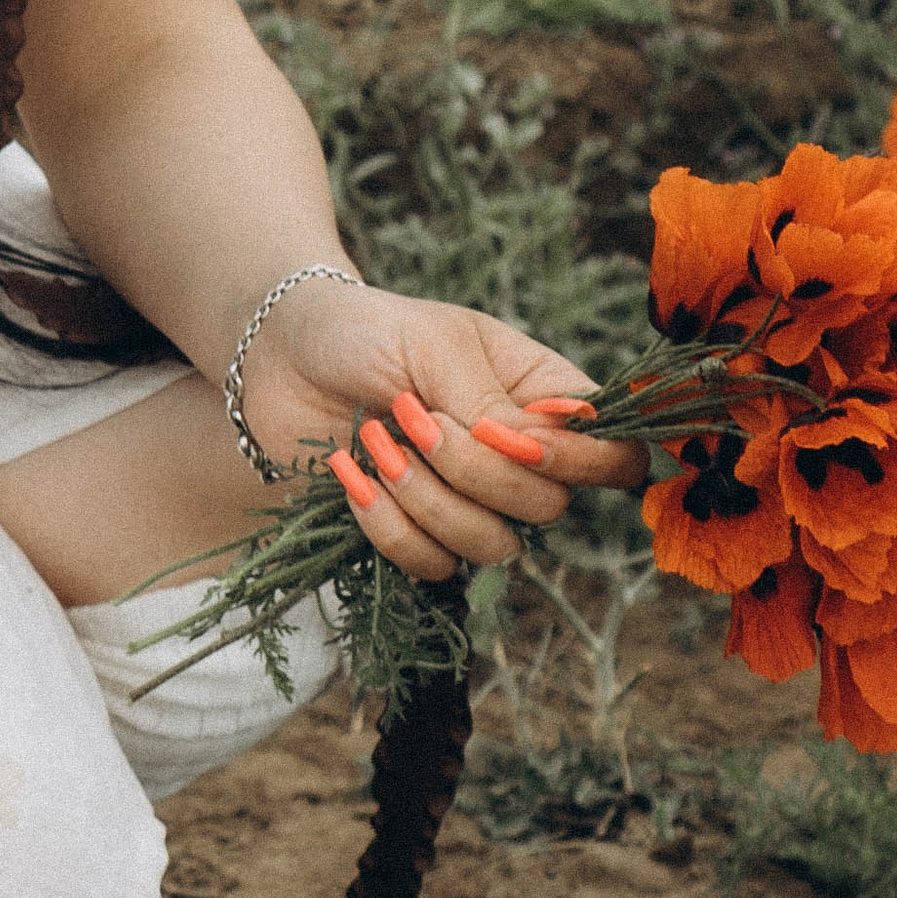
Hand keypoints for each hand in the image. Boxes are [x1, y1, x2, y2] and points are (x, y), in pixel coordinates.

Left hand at [244, 278, 648, 584]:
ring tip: (373, 439)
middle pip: (548, 508)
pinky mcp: (416, 533)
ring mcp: (468, 502)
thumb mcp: (436, 345)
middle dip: (473, 470)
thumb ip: (492, 401)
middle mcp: (517, 458)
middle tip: (411, 415)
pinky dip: (387, 524)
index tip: (513, 436)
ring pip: (491, 546)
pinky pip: (430, 565)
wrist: (279, 357)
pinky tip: (350, 473)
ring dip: (426, 498)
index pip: (616, 456)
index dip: (583, 463)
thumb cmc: (367, 332)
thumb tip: (540, 451)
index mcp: (542, 397)